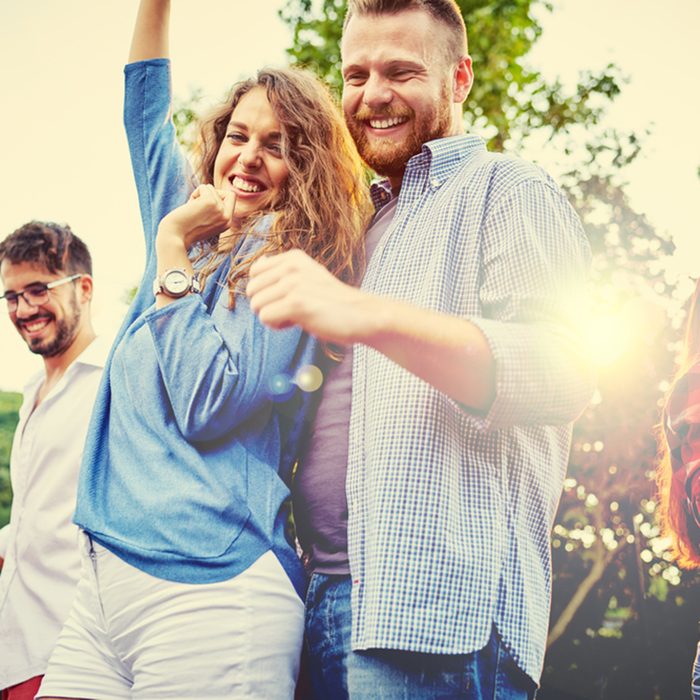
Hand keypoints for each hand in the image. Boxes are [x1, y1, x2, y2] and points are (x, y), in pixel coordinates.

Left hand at [157, 185, 235, 249]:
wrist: (175, 236)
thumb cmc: (186, 229)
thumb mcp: (206, 221)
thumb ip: (214, 209)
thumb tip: (210, 189)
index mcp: (227, 223)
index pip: (231, 198)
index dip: (219, 196)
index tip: (206, 206)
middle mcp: (227, 217)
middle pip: (225, 192)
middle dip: (210, 195)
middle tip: (199, 207)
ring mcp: (220, 209)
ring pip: (211, 189)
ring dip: (199, 196)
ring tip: (192, 210)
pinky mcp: (210, 202)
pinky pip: (203, 187)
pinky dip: (194, 194)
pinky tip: (190, 206)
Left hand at [247, 249, 374, 343]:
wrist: (361, 315)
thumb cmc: (334, 301)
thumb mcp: (309, 275)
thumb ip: (283, 269)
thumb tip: (260, 262)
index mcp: (293, 257)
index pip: (254, 272)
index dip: (266, 290)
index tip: (288, 297)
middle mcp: (291, 266)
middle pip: (252, 291)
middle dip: (267, 305)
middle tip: (292, 309)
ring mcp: (293, 284)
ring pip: (257, 306)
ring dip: (274, 316)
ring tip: (297, 315)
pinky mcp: (296, 303)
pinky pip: (266, 318)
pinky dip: (278, 326)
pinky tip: (299, 322)